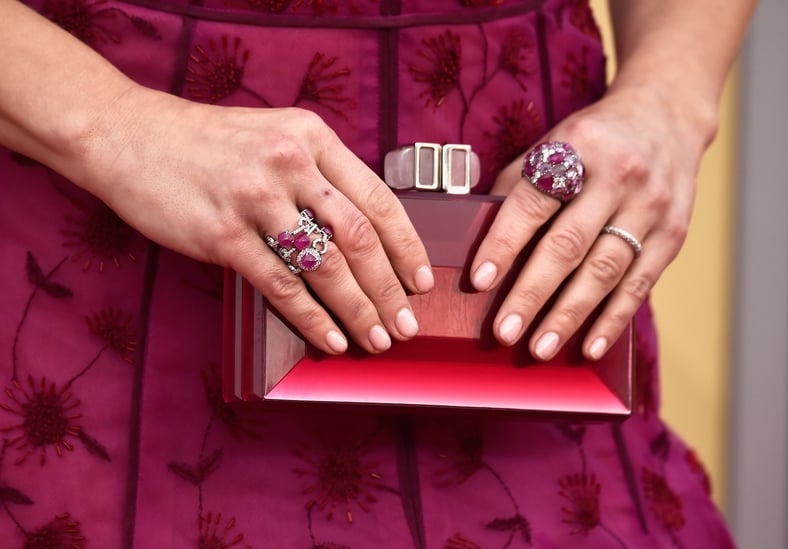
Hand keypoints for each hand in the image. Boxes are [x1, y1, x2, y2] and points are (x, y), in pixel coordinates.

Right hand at [81, 85, 433, 354]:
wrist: (130, 137)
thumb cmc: (207, 144)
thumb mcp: (274, 136)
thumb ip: (317, 175)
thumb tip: (360, 234)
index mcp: (312, 137)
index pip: (378, 198)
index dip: (407, 246)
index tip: (422, 281)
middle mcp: (290, 163)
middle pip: (359, 237)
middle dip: (390, 289)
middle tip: (407, 324)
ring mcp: (256, 198)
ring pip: (326, 265)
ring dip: (358, 310)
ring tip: (377, 339)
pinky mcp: (223, 234)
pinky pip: (281, 284)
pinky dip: (311, 317)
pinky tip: (330, 338)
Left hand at [470, 85, 711, 360]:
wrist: (666, 118)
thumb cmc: (590, 140)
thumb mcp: (550, 145)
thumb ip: (517, 189)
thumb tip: (478, 243)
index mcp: (576, 147)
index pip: (533, 202)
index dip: (504, 243)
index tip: (479, 281)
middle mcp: (617, 176)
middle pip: (568, 244)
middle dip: (532, 293)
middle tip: (504, 332)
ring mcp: (650, 206)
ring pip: (604, 271)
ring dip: (569, 315)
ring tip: (539, 348)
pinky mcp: (672, 234)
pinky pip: (639, 284)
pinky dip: (612, 319)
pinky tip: (589, 346)